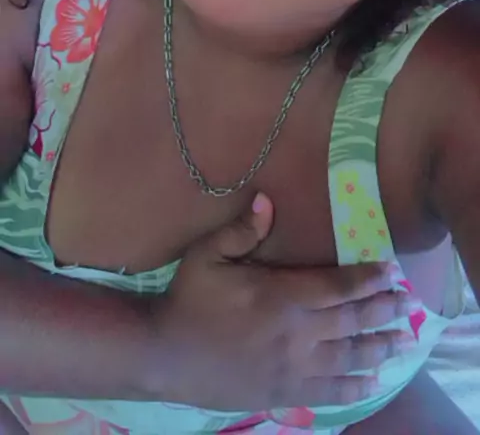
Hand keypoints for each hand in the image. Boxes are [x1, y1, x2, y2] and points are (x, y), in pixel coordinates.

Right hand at [146, 194, 414, 410]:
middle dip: (383, 310)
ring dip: (379, 347)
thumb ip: (240, 230)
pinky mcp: (284, 391)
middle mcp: (297, 332)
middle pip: (352, 320)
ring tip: (402, 340)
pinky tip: (372, 382)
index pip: (338, 286)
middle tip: (407, 304)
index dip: (368, 278)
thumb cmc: (188, 300)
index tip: (390, 272)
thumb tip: (267, 200)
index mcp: (282, 296)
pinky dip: (354, 387)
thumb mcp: (207, 255)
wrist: (165, 355)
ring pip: (348, 356)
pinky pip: (329, 391)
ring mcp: (293, 366)